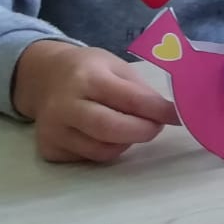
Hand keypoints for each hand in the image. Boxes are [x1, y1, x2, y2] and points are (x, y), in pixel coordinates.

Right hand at [13, 41, 177, 163]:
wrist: (44, 77)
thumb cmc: (88, 70)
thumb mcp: (116, 66)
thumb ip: (139, 90)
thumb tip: (168, 114)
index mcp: (87, 78)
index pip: (129, 99)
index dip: (158, 111)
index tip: (179, 116)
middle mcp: (65, 105)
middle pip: (111, 129)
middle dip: (143, 131)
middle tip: (156, 127)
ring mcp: (54, 131)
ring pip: (103, 150)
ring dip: (126, 141)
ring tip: (129, 126)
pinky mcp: (49, 149)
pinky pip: (89, 157)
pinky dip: (106, 148)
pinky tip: (104, 133)